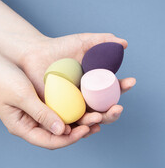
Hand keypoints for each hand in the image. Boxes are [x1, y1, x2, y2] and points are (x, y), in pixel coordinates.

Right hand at [0, 47, 89, 148]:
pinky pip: (57, 111)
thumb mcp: (21, 95)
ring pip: (59, 124)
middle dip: (77, 132)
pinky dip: (70, 111)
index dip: (68, 139)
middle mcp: (29, 124)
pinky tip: (82, 107)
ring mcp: (34, 114)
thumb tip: (62, 130)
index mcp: (22, 127)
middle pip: (56, 135)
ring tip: (95, 118)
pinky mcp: (39, 103)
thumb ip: (40, 114)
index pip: (49, 141)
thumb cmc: (1, 78)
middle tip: (96, 124)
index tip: (85, 130)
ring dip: (76, 122)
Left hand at [21, 33, 135, 135]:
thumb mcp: (84, 42)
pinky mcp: (59, 112)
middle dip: (113, 111)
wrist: (36, 53)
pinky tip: (86, 126)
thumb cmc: (60, 47)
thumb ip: (103, 41)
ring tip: (99, 117)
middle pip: (104, 109)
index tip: (131, 81)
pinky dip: (79, 126)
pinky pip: (70, 122)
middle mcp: (86, 97)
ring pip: (89, 119)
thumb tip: (124, 44)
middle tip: (117, 108)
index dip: (123, 87)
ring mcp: (73, 106)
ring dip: (98, 121)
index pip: (112, 90)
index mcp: (94, 84)